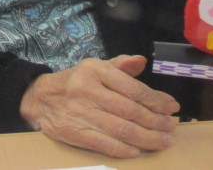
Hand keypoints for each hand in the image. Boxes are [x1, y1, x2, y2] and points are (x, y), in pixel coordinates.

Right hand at [19, 55, 179, 158]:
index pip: (132, 87)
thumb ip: (120, 65)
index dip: (156, 99)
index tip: (172, 107)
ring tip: (163, 141)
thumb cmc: (75, 82)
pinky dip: (124, 149)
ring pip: (121, 129)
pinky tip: (138, 151)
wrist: (40, 98)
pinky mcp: (74, 132)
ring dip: (146, 138)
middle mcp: (88, 90)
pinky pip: (104, 144)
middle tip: (171, 127)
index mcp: (96, 70)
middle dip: (155, 121)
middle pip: (130, 110)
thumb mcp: (95, 67)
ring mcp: (81, 112)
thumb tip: (141, 61)